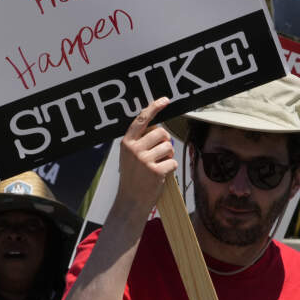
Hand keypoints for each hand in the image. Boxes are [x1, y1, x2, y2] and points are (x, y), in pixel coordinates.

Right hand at [116, 97, 177, 215]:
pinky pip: (173, 162)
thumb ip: (140, 141)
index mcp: (126, 142)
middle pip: (162, 133)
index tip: (165, 100)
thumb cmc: (133, 175)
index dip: (154, 108)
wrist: (131, 199)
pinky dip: (171, 168)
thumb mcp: (129, 155)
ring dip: (168, 156)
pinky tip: (161, 174)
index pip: (142, 119)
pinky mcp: (155, 170)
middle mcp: (134, 148)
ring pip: (169, 147)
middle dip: (165, 143)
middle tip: (158, 154)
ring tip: (158, 165)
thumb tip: (159, 128)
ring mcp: (144, 159)